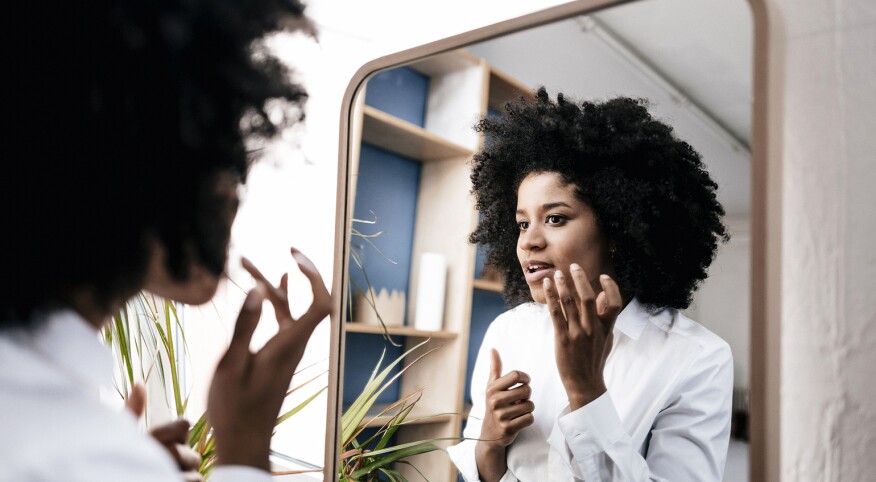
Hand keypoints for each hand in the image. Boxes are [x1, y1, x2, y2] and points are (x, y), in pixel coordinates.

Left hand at [125, 384, 203, 481]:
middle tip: (152, 458)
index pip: (183, 425)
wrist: (113, 476)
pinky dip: (183, 480)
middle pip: (189, 448)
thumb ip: (132, 413)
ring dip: (176, 469)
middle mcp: (182, 457)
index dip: (168, 430)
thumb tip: (139, 383)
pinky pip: (197, 481)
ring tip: (157, 472)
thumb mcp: (125, 438)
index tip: (151, 436)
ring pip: (194, 467)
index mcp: (170, 440)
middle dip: (170, 453)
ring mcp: (187, 473)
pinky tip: (168, 478)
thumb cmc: (121, 463)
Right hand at [207, 248, 331, 469]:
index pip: (321, 303)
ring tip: (245, 263)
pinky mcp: (279, 354)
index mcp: (290, 345)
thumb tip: (256, 290)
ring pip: (289, 309)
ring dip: (271, 286)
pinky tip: (265, 287)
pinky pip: (283, 320)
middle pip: (307, 300)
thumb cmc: (235, 407)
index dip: (315, 275)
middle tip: (287, 246)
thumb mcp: (232, 365)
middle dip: (296, 271)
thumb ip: (244, 326)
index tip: (294, 255)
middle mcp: (295, 344)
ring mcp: (288, 349)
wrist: (244, 439)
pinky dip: (274, 301)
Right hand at [479, 349, 533, 447]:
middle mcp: (495, 401)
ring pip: (530, 405)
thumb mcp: (492, 387)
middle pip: (526, 390)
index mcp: (492, 389)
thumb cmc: (494, 405)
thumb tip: (493, 349)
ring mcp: (501, 416)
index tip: (525, 381)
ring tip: (518, 411)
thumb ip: (495, 367)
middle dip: (527, 395)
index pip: (516, 375)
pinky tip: (519, 420)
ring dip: (527, 408)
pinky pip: (530, 418)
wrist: (489, 434)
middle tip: (519, 400)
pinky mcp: (509, 429)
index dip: (525, 378)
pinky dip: (527, 419)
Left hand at [543, 264, 621, 409]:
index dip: (611, 287)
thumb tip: (601, 295)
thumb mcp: (605, 339)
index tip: (603, 276)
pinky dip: (551, 296)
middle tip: (574, 266)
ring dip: (562, 284)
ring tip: (557, 273)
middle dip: (580, 279)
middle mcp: (593, 329)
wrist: (585, 384)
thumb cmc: (594, 359)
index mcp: (606, 328)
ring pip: (569, 302)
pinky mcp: (562, 338)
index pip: (615, 303)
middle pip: (588, 297)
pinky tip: (548, 285)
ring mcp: (577, 334)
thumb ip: (604, 317)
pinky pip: (555, 312)